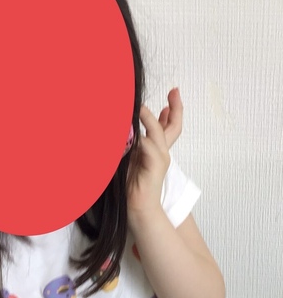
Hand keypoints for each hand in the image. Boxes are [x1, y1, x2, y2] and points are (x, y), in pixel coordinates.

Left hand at [127, 88, 182, 216]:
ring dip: (148, 119)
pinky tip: (133, 130)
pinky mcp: (155, 165)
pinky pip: (148, 146)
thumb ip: (128, 143)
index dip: (171, 111)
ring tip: (140, 106)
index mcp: (156, 150)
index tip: (172, 95)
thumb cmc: (129, 185)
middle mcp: (161, 152)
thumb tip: (120, 127)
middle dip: (176, 108)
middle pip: (173, 126)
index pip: (167, 126)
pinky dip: (141, 137)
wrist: (137, 207)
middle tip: (175, 90)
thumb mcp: (128, 157)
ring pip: (157, 133)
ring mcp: (160, 158)